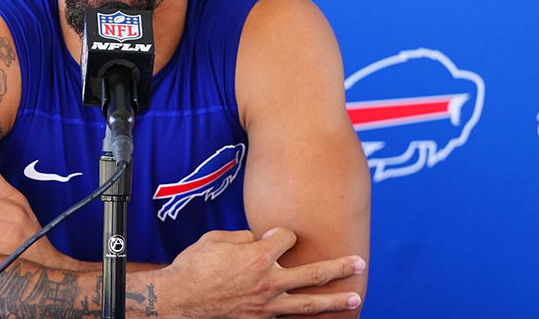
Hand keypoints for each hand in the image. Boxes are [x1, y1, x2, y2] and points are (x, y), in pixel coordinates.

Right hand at [163, 227, 364, 317]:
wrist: (178, 300)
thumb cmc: (193, 266)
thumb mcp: (215, 240)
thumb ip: (243, 238)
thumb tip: (257, 241)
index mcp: (258, 255)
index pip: (287, 238)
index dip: (283, 233)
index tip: (276, 235)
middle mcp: (268, 280)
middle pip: (312, 272)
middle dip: (339, 267)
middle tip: (360, 263)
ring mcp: (266, 304)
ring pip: (308, 303)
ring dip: (334, 301)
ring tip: (355, 298)